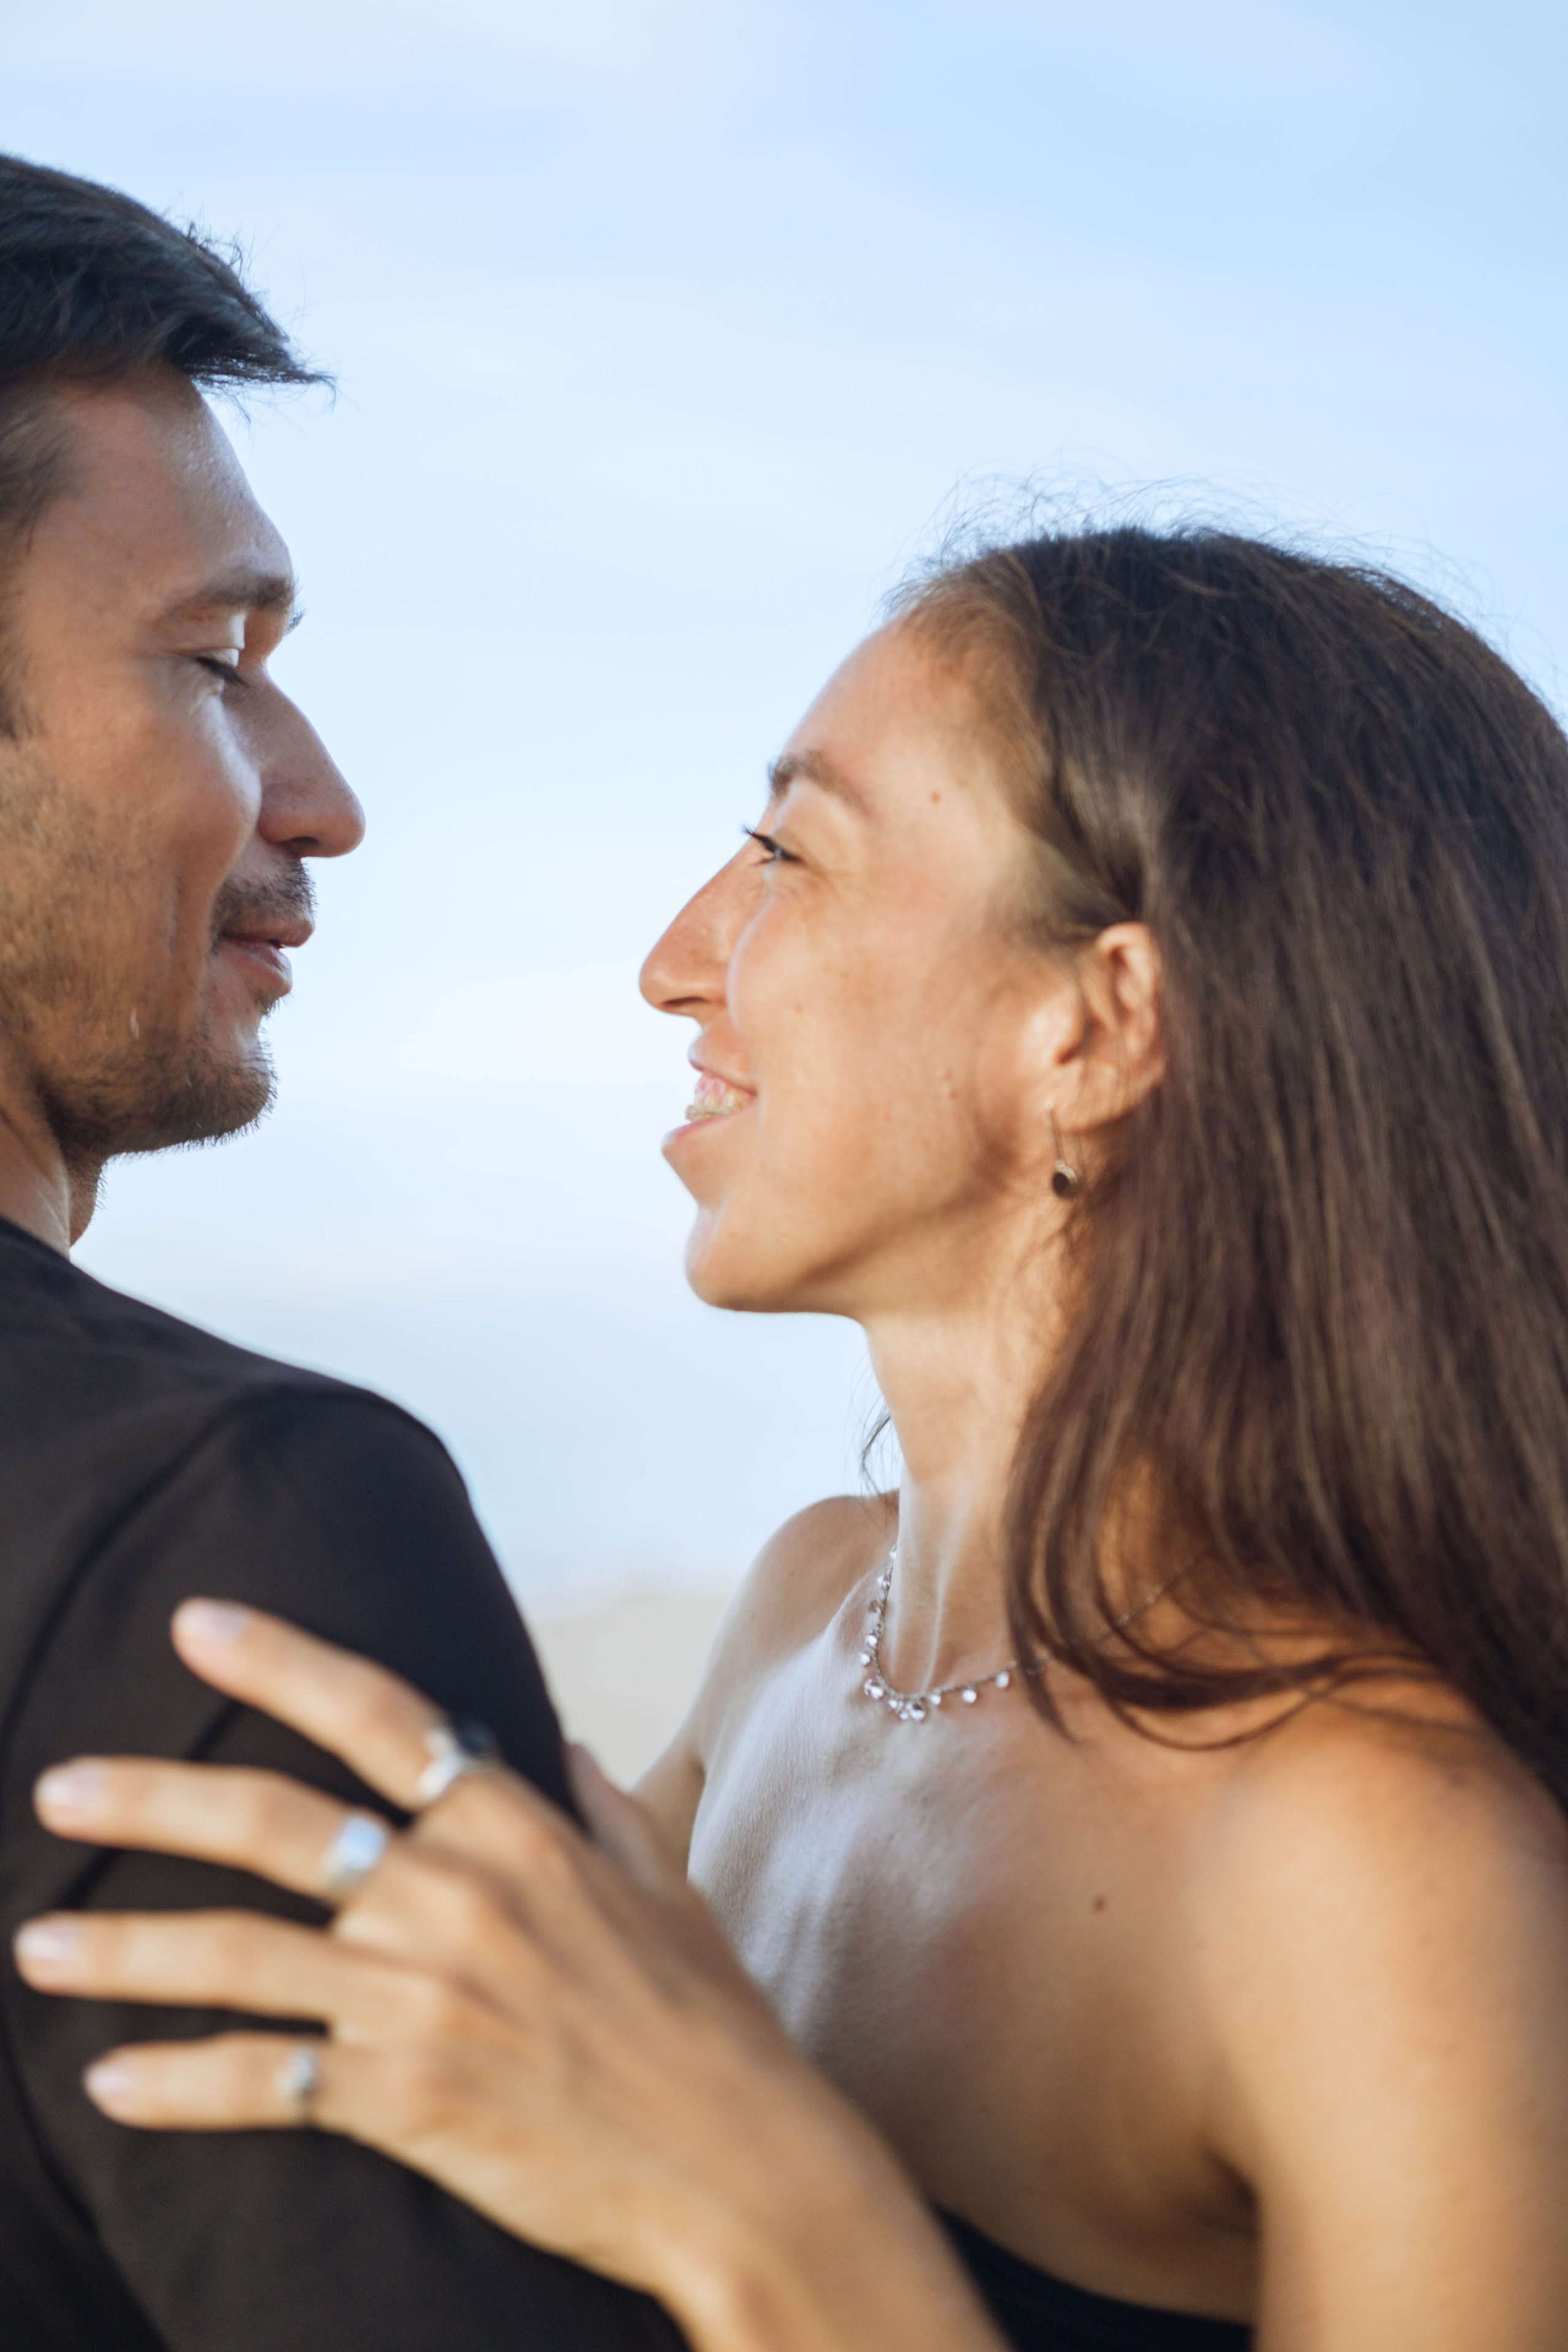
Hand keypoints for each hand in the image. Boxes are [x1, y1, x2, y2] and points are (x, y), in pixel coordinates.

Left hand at [13, 1602, 999, 2351]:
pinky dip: (180, 2084)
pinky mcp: (404, 2098)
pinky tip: (110, 2082)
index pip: (380, 1717)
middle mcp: (455, 1895)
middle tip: (59, 1785)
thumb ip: (597, 1802)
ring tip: (38, 1942)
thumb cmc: (712, 2021)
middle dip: (152, 1795)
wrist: (742, 2165)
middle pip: (273, 1824)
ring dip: (124, 1946)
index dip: (281, 1662)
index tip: (198, 1623)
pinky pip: (265, 2081)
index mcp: (517, 1828)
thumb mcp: (666, 1882)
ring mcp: (423, 1997)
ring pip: (239, 1954)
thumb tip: (547, 1741)